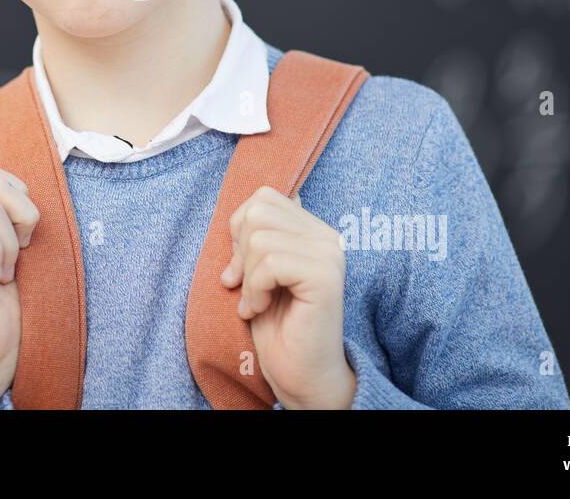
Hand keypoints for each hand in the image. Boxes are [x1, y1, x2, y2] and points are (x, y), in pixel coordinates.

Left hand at [221, 185, 355, 408]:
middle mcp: (327, 236)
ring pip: (260, 238)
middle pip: (258, 211)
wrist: (299, 373)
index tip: (241, 268)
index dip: (240, 230)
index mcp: (312, 229)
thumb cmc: (276, 324)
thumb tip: (248, 205)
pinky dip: (255, 290)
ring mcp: (329, 254)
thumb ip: (257, 236)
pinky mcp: (325, 276)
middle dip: (240, 252)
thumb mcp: (255, 269)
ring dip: (248, 277)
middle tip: (246, 286)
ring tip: (256, 301)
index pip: (263, 197)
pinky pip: (270, 263)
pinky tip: (261, 309)